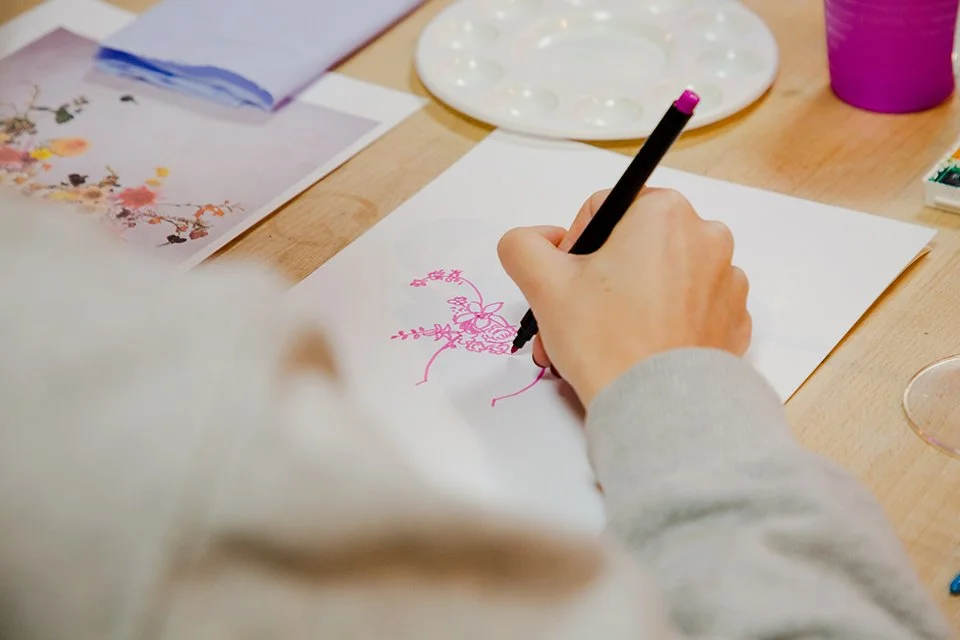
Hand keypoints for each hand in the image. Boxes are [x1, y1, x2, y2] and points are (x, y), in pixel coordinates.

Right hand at [497, 188, 750, 406]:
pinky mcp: (733, 319)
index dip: (575, 246)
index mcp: (664, 213)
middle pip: (634, 244)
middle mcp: (706, 236)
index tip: (568, 281)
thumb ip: (522, 245)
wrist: (658, 407)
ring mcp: (727, 280)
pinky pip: (690, 308)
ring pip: (662, 276)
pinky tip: (640, 348)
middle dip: (600, 278)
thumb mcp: (543, 284)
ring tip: (604, 338)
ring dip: (629, 300)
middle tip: (577, 315)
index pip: (603, 210)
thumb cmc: (607, 340)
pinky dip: (664, 321)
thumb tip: (536, 240)